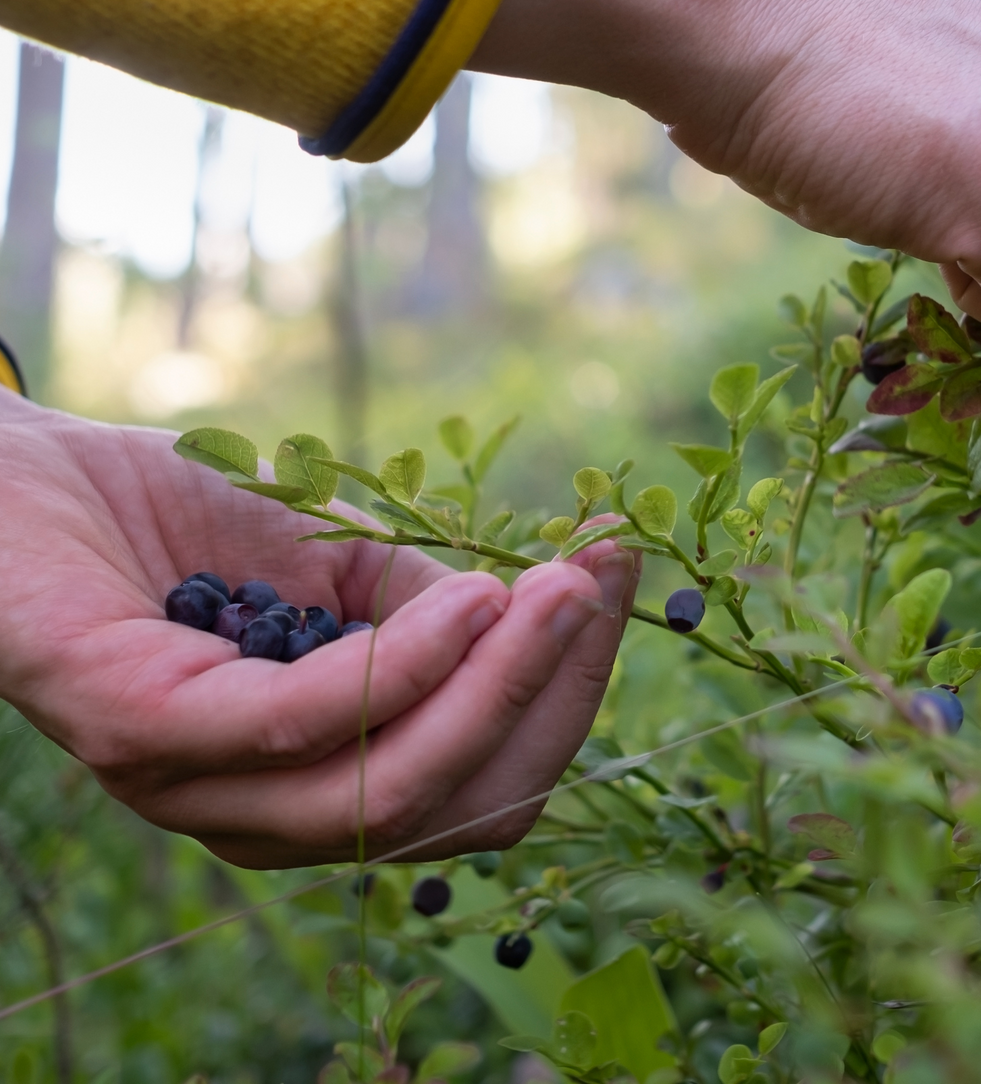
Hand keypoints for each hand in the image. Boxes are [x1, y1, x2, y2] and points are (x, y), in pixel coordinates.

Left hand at [0, 390, 637, 867]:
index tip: (616, 581)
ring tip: (553, 588)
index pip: (480, 788)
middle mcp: (265, 814)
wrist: (27, 472)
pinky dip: (408, 664)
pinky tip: (468, 594)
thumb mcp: (347, 568)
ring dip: (499, 682)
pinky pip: (307, 725)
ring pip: (392, 789)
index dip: (564, 697)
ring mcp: (199, 787)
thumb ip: (436, 612)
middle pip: (457, 806)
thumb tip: (561, 605)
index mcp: (321, 785)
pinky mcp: (142, 734)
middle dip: (551, 694)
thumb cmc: (189, 520)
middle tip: (598, 581)